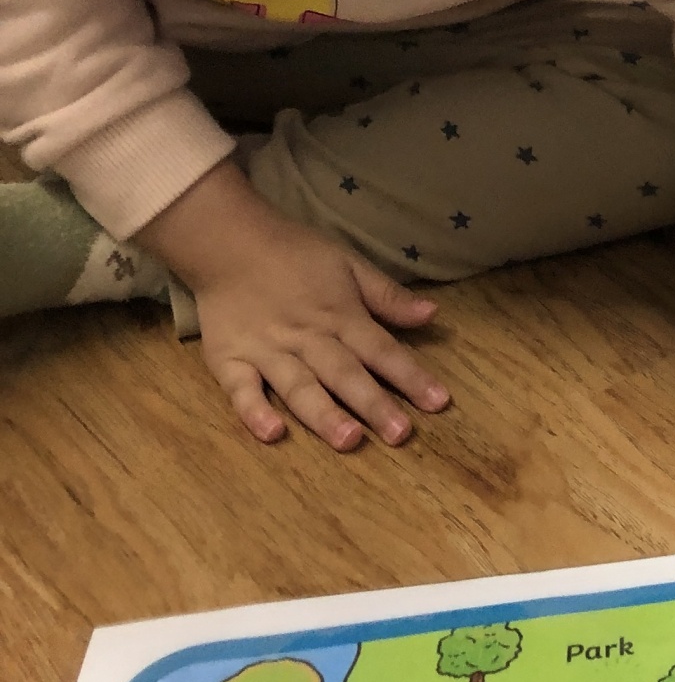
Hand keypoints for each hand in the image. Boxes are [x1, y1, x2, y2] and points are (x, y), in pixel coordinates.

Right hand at [138, 159, 448, 450]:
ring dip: (324, 414)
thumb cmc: (295, 254)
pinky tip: (272, 434)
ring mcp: (267, 351)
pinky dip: (255, 412)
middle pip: (345, 374)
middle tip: (400, 434)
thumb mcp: (349, 264)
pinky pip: (241, 391)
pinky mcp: (230, 361)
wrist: (228, 241)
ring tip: (348, 440)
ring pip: (299, 387)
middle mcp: (307, 338)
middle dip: (374, 405)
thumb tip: (432, 315)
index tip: (439, 403)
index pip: (382, 350)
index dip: (411, 376)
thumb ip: (387, 296)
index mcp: (340, 315)